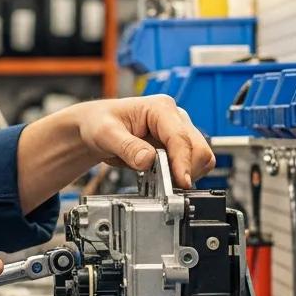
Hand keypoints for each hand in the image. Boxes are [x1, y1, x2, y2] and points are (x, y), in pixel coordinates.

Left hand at [16, 94, 215, 212]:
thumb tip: (147, 160)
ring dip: (185, 173)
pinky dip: (180, 175)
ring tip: (160, 180)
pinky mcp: (176, 147)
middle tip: (167, 187)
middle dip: (186, 170)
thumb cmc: (99, 122)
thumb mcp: (105, 133)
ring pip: (199, 158)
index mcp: (160, 108)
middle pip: (198, 149)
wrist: (95, 127)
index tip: (181, 182)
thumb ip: (127, 147)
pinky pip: (190, 165)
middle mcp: (175, 118)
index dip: (183, 162)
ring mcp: (178, 132)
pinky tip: (161, 178)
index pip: (181, 138)